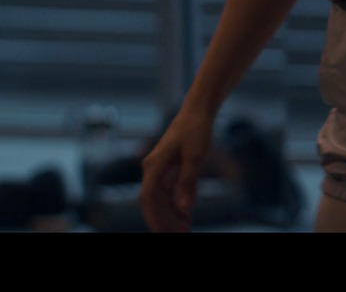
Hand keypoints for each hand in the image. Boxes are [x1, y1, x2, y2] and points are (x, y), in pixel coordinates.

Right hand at [141, 109, 213, 232]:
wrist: (197, 113)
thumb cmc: (196, 131)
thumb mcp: (196, 156)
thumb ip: (188, 181)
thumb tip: (185, 207)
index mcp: (155, 165)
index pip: (148, 197)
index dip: (155, 217)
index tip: (164, 233)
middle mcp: (151, 169)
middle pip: (152, 201)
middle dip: (163, 221)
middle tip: (181, 234)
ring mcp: (157, 170)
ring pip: (158, 200)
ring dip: (169, 216)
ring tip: (186, 228)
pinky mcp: (165, 171)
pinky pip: (165, 194)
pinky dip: (173, 206)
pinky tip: (185, 216)